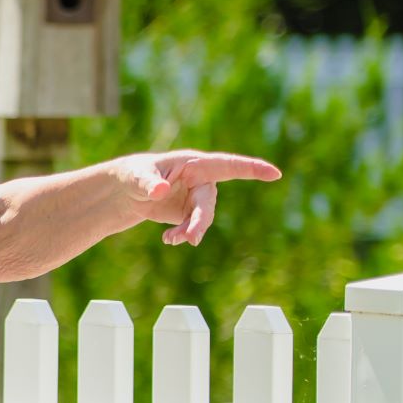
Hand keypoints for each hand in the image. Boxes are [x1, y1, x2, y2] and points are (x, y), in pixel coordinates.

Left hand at [114, 150, 282, 245]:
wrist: (127, 191)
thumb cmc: (134, 175)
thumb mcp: (137, 177)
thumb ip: (148, 183)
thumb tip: (160, 190)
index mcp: (195, 163)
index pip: (228, 165)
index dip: (252, 168)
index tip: (275, 173)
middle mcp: (201, 180)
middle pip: (208, 203)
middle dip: (200, 221)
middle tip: (191, 238)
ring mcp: (197, 198)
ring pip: (202, 218)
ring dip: (189, 230)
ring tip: (170, 239)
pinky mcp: (190, 213)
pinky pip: (192, 226)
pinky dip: (182, 234)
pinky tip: (168, 239)